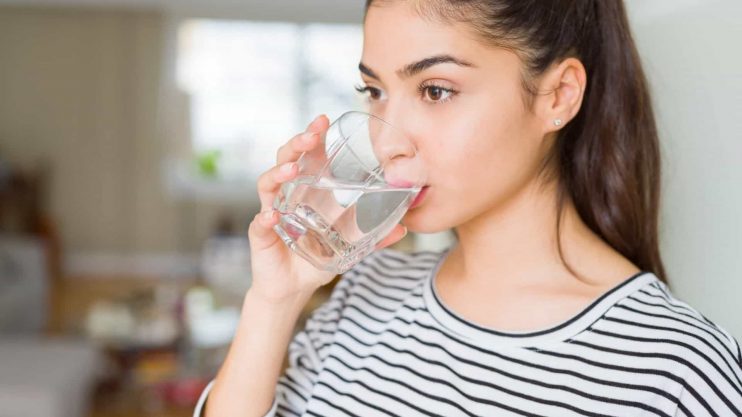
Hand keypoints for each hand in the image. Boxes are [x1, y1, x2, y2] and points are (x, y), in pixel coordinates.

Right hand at [247, 115, 407, 301]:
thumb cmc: (316, 259)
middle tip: (311, 135)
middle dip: (297, 144)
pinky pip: (259, 224)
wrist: (293, 288)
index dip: (312, 136)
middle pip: (286, 160)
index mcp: (306, 191)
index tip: (323, 120)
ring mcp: (271, 213)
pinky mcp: (262, 236)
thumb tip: (404, 228)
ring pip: (268, 184)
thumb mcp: (349, 246)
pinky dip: (264, 219)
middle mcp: (286, 196)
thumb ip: (374, 237)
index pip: (307, 156)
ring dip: (278, 173)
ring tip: (292, 170)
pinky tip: (272, 217)